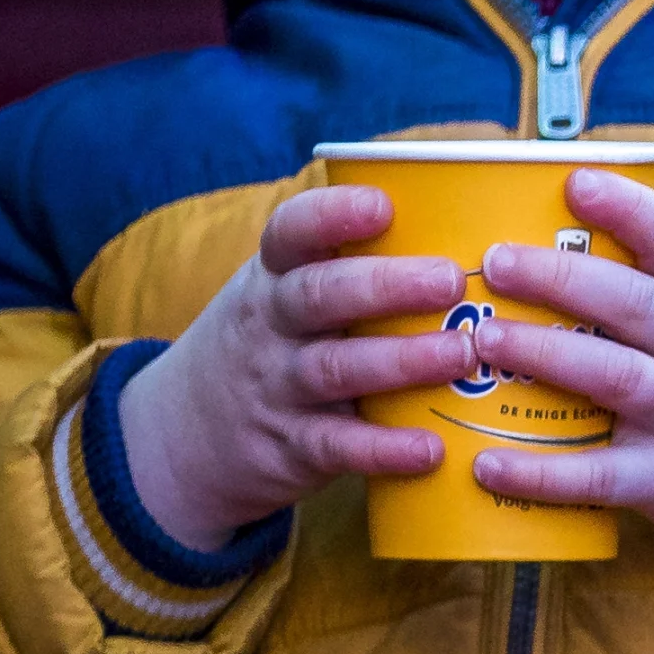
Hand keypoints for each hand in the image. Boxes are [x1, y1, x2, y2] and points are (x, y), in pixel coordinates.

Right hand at [117, 184, 472, 548]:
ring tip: (462, 353)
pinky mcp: (292, 446)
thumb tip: (466, 220)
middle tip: (449, 280)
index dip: (332, 215)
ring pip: (335, 368)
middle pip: (320, 295)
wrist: (187, 434)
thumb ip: (350, 264)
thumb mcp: (284, 293)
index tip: (382, 204)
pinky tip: (431, 448)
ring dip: (401, 360)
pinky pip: (338, 446)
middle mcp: (271, 324)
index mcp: (274, 276)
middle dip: (386, 285)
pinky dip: (384, 448)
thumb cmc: (275, 342)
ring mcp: (278, 386)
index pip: (290, 232)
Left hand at [464, 169, 653, 583]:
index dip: (629, 209)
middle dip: (562, 278)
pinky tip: (488, 461)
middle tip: (496, 261)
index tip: (576, 181)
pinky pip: (601, 475)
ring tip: (486, 339)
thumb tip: (548, 242)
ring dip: (548, 354)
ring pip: (618, 378)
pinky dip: (543, 472)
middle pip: (637, 304)